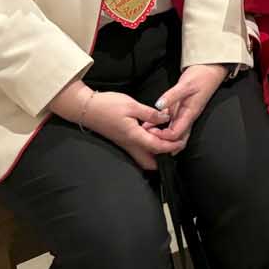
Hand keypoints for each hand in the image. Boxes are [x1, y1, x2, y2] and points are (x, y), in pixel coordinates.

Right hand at [51, 82, 170, 169]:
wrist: (86, 108)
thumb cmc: (107, 106)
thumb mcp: (131, 105)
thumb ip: (150, 114)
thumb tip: (166, 118)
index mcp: (134, 136)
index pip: (157, 147)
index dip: (171, 146)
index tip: (182, 142)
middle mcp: (130, 145)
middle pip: (150, 162)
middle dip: (164, 157)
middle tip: (174, 144)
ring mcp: (125, 144)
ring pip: (144, 157)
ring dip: (156, 152)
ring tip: (166, 137)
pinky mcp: (122, 140)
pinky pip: (138, 150)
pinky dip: (148, 146)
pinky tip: (153, 132)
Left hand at [152, 63, 228, 150]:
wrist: (210, 70)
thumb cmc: (202, 77)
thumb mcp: (186, 85)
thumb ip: (172, 96)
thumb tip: (158, 105)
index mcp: (190, 113)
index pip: (176, 134)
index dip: (164, 137)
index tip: (151, 132)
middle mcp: (187, 117)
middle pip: (176, 139)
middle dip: (163, 143)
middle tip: (148, 139)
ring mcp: (183, 114)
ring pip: (172, 132)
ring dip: (160, 135)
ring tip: (145, 133)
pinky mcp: (180, 109)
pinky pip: (169, 121)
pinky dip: (159, 125)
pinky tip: (149, 124)